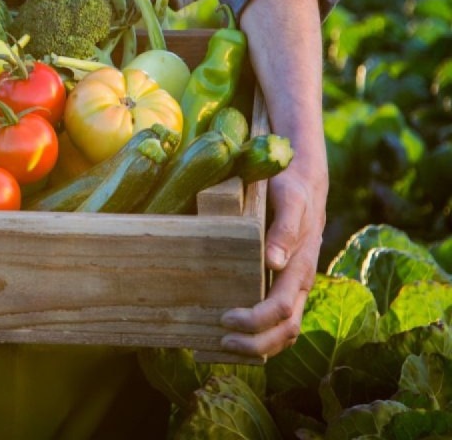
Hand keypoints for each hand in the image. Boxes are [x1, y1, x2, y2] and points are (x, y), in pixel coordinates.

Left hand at [219, 160, 327, 357]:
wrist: (304, 179)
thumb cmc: (291, 187)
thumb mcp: (289, 199)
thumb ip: (284, 228)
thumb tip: (274, 261)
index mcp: (301, 265)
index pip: (282, 308)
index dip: (255, 320)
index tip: (225, 319)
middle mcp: (300, 281)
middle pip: (286, 329)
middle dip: (255, 343)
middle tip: (221, 343)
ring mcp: (294, 285)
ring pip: (286, 330)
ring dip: (258, 345)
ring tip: (223, 346)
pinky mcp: (285, 283)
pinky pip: (280, 319)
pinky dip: (261, 334)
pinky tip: (235, 335)